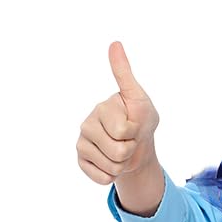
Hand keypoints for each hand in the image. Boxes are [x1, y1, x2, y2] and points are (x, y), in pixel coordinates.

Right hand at [76, 41, 162, 186]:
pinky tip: (110, 163)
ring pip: (112, 167)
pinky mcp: (81, 162)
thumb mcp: (138, 97)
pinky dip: (112, 176)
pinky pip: (102, 178)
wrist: (138, 147)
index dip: (135, 133)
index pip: (123, 131)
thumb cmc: (140, 119)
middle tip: (128, 140)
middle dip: (131, 150)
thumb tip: (114, 43)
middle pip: (118, 152)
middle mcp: (86, 124)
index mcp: (101, 109)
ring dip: (123, 164)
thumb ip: (124, 73)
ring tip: (122, 150)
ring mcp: (82, 144)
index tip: (133, 124)